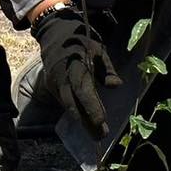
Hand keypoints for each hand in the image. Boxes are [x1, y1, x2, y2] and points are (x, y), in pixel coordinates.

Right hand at [31, 6, 114, 138]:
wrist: (54, 35)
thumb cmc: (81, 43)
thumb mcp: (98, 49)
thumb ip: (106, 69)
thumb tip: (116, 85)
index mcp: (75, 67)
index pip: (83, 91)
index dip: (92, 107)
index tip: (102, 122)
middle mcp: (62, 79)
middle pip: (73, 106)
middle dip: (87, 122)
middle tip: (101, 135)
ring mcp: (55, 85)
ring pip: (69, 107)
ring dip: (82, 121)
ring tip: (97, 133)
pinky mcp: (53, 89)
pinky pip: (65, 103)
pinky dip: (76, 113)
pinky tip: (87, 122)